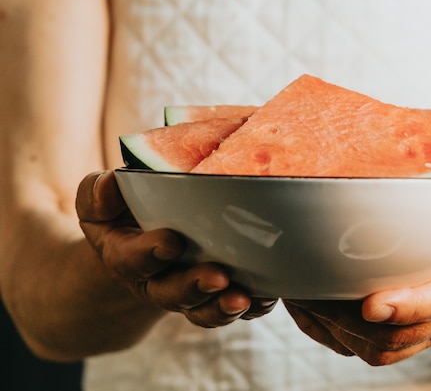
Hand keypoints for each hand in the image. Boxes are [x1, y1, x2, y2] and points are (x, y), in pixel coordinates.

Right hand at [76, 170, 276, 327]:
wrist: (144, 238)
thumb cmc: (124, 212)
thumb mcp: (101, 201)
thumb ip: (98, 193)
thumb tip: (110, 184)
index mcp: (126, 258)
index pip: (132, 262)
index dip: (150, 254)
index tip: (171, 242)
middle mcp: (157, 282)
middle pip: (172, 294)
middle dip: (194, 287)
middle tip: (218, 278)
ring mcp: (189, 292)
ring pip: (204, 310)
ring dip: (223, 306)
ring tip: (244, 298)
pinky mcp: (217, 294)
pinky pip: (233, 307)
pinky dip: (252, 306)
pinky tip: (268, 294)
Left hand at [284, 176, 430, 365]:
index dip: (409, 308)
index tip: (371, 304)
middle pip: (398, 336)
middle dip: (352, 321)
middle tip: (312, 292)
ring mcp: (421, 327)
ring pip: (375, 348)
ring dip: (335, 328)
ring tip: (303, 295)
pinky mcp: (398, 331)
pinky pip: (361, 347)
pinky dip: (330, 331)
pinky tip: (308, 302)